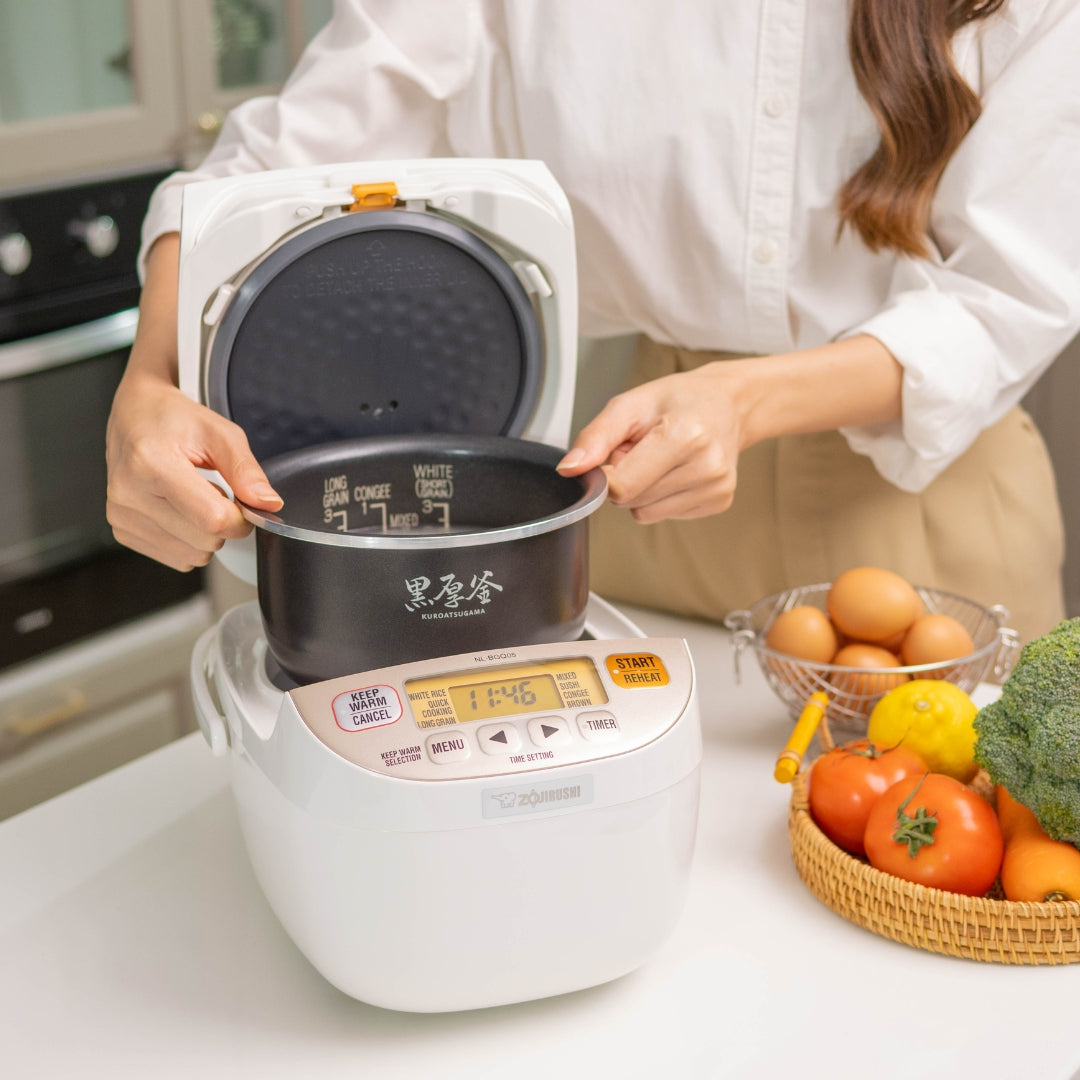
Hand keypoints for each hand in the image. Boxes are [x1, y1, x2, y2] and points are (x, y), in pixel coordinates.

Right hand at [105, 367, 282, 571]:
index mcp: (151, 463)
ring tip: (192, 497)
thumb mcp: (220, 433)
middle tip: (213, 491)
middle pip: (204, 541)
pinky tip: (178, 510)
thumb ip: (247, 471)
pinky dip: (186, 540)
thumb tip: (269, 504)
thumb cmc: (174, 419)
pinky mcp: (121, 530)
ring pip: (191, 555)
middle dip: (223, 523)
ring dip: (204, 533)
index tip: (242, 503)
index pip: (213, 519)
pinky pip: (175, 558)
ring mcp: (120, 514)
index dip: (241, 519)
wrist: (134, 415)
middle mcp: (129, 492)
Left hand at [556, 337, 902, 523]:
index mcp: (686, 438)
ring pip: (645, 514)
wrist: (744, 398)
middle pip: (630, 501)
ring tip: (664, 453)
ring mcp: (716, 493)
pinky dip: (663, 496)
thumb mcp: (635, 401)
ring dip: (643, 487)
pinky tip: (679, 467)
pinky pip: (664, 516)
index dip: (605, 472)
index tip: (611, 455)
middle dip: (625, 476)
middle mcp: (706, 470)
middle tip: (644, 445)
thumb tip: (568, 470)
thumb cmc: (687, 393)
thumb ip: (596, 437)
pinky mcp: (718, 505)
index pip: (621, 485)